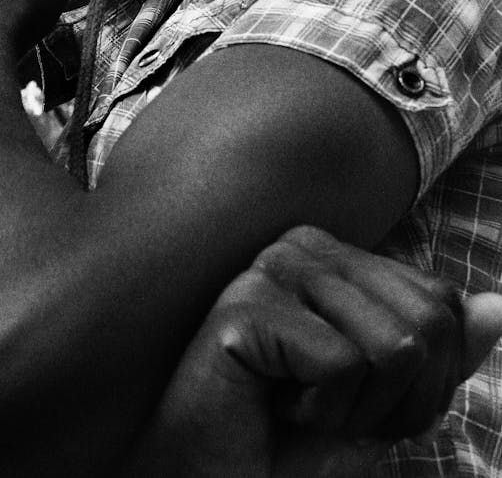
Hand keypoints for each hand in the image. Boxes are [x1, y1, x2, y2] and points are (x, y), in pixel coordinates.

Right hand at [124, 226, 501, 477]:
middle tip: (331, 415)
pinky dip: (323, 412)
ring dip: (358, 411)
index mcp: (337, 254)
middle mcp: (304, 245)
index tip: (363, 405)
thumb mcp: (388, 403)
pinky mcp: (247, 307)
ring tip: (300, 409)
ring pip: (394, 345)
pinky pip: (343, 364)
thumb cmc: (291, 445)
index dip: (426, 383)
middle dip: (397, 401)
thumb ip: (442, 353)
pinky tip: (274, 405)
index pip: (442, 301)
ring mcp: (272, 269)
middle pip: (426, 323)